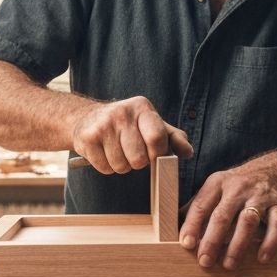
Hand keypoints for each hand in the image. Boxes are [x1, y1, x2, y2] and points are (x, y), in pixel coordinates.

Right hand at [72, 95, 193, 173]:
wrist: (88, 119)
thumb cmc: (128, 126)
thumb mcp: (153, 125)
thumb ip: (173, 138)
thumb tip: (188, 152)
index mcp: (142, 107)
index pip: (156, 137)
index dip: (158, 154)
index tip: (155, 155)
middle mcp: (122, 113)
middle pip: (139, 159)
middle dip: (139, 162)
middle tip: (133, 152)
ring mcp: (103, 125)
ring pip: (122, 166)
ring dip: (122, 166)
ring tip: (118, 152)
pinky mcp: (88, 138)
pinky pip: (105, 168)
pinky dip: (107, 167)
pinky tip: (105, 153)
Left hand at [179, 164, 276, 268]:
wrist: (274, 171)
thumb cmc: (237, 186)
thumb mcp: (215, 188)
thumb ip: (197, 206)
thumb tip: (172, 228)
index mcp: (217, 183)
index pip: (201, 204)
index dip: (192, 224)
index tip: (186, 244)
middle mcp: (237, 188)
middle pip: (222, 215)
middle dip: (212, 239)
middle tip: (205, 261)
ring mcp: (259, 196)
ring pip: (248, 221)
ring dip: (237, 245)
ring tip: (229, 264)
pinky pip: (275, 225)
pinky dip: (269, 242)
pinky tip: (262, 258)